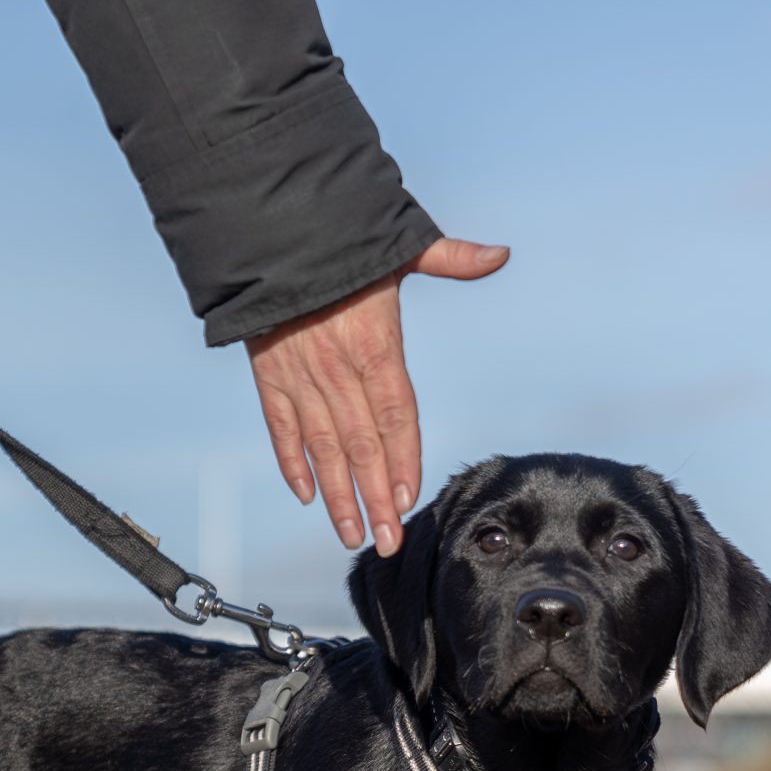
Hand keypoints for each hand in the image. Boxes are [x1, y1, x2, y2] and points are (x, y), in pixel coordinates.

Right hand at [247, 237, 508, 555]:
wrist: (270, 228)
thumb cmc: (341, 236)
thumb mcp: (400, 242)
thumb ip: (452, 256)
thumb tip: (501, 254)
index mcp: (375, 344)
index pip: (395, 416)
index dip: (402, 460)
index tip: (407, 500)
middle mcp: (338, 370)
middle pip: (362, 446)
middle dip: (374, 499)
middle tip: (386, 541)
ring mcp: (300, 377)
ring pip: (322, 448)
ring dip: (337, 495)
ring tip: (351, 534)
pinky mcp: (269, 376)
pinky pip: (281, 428)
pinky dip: (293, 462)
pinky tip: (308, 495)